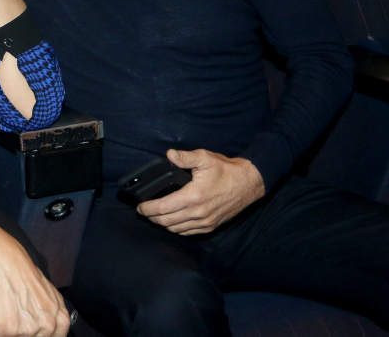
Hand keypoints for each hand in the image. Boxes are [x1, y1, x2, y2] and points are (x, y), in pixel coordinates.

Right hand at [0, 251, 70, 335]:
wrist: (6, 262)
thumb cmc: (24, 275)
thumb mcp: (50, 295)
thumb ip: (53, 315)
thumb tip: (49, 331)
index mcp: (60, 319)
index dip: (39, 335)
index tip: (31, 331)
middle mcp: (48, 326)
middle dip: (22, 332)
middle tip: (17, 316)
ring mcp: (29, 329)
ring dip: (8, 330)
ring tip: (8, 311)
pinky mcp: (9, 330)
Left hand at [137, 148, 264, 234]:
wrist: (249, 183)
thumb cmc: (226, 170)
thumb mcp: (205, 158)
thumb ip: (185, 157)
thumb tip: (169, 155)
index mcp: (193, 196)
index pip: (163, 208)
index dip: (147, 209)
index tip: (140, 206)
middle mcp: (198, 213)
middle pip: (166, 222)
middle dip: (151, 218)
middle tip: (144, 211)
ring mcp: (205, 222)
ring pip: (176, 229)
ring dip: (163, 224)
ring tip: (155, 216)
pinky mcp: (211, 226)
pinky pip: (188, 233)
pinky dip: (177, 229)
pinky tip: (172, 222)